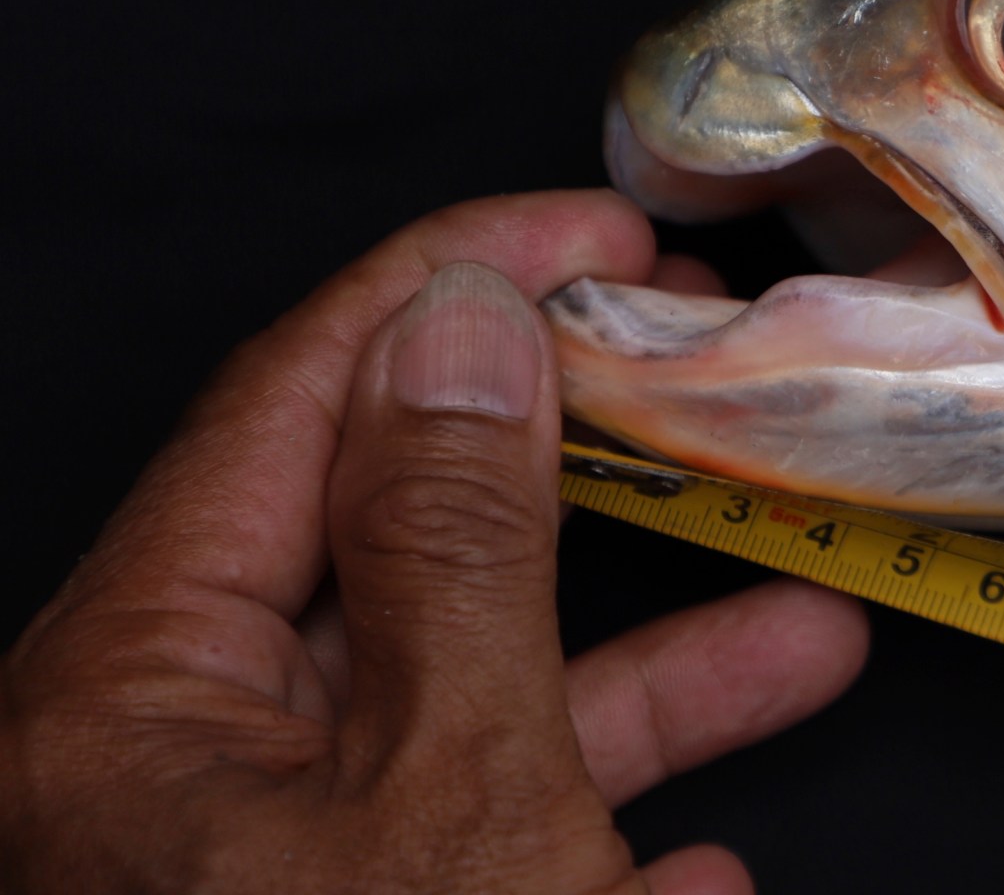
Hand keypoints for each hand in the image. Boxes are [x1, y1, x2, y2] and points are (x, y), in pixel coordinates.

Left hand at [0, 192, 869, 893]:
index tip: (601, 230)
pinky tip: (706, 867)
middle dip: (584, 486)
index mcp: (138, 686)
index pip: (306, 396)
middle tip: (701, 390)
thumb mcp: (449, 782)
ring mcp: (250, 872)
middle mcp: (164, 766)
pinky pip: (465, 856)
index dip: (457, 282)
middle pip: (392, 553)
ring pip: (457, 721)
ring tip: (809, 633)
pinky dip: (593, 841)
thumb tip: (458, 324)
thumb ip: (455, 542)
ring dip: (642, 682)